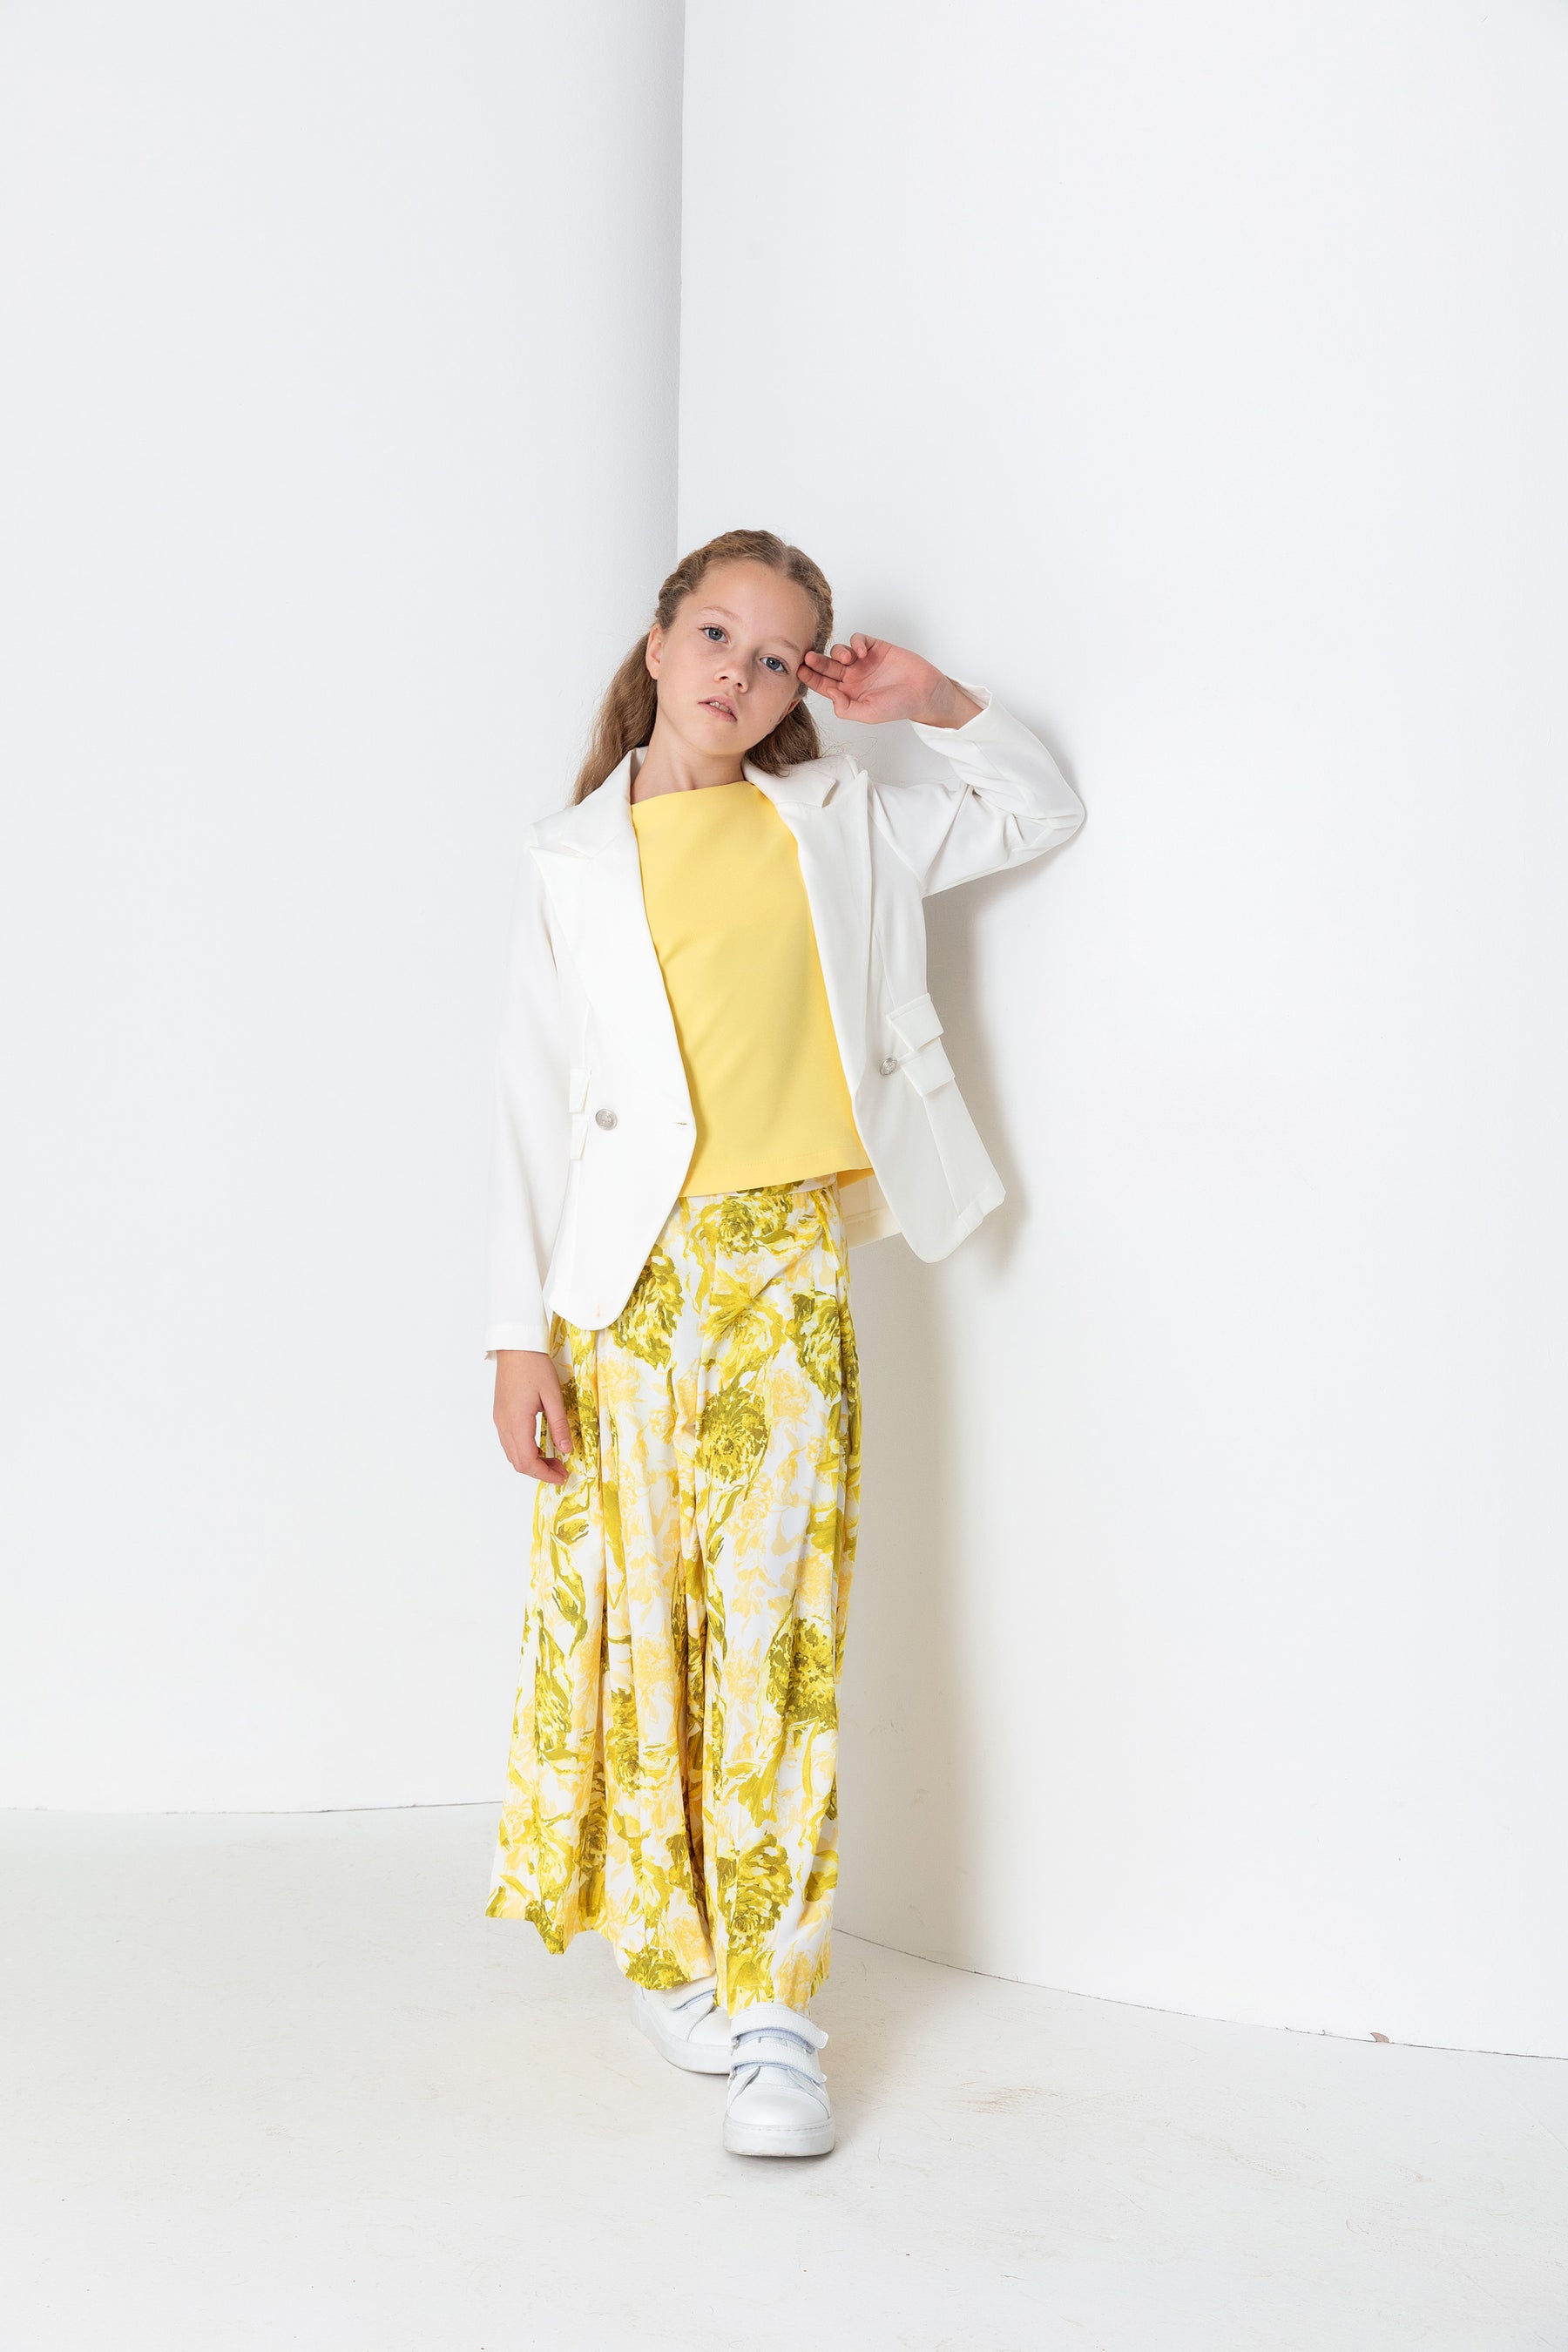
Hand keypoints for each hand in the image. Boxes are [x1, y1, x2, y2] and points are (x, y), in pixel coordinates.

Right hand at [493, 1349, 572, 1484]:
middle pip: (518, 1462)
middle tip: (561, 1470)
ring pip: (512, 1453)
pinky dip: (524, 1450)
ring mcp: (499, 1420)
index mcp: (517, 1422)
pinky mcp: (500, 1414)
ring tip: (553, 1458)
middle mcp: (504, 1425)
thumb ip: (559, 1425)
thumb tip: (566, 1450)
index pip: (528, 1461)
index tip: (563, 1476)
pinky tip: (540, 1445)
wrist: (515, 1346)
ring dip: (531, 1461)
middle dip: (540, 1471)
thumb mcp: (553, 1395)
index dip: (545, 1474)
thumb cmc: (534, 1366)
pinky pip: (509, 1441)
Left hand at [797, 635, 981, 728]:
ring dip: (838, 653)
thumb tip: (829, 693)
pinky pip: (858, 640)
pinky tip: (861, 651)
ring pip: (840, 651)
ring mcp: (863, 661)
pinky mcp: (875, 647)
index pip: (823, 684)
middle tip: (807, 657)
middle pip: (827, 666)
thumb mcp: (868, 714)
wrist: (924, 692)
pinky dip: (855, 642)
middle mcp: (852, 676)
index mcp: (848, 693)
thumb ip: (846, 708)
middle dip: (816, 662)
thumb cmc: (898, 706)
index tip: (799, 671)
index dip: (810, 678)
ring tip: (847, 659)